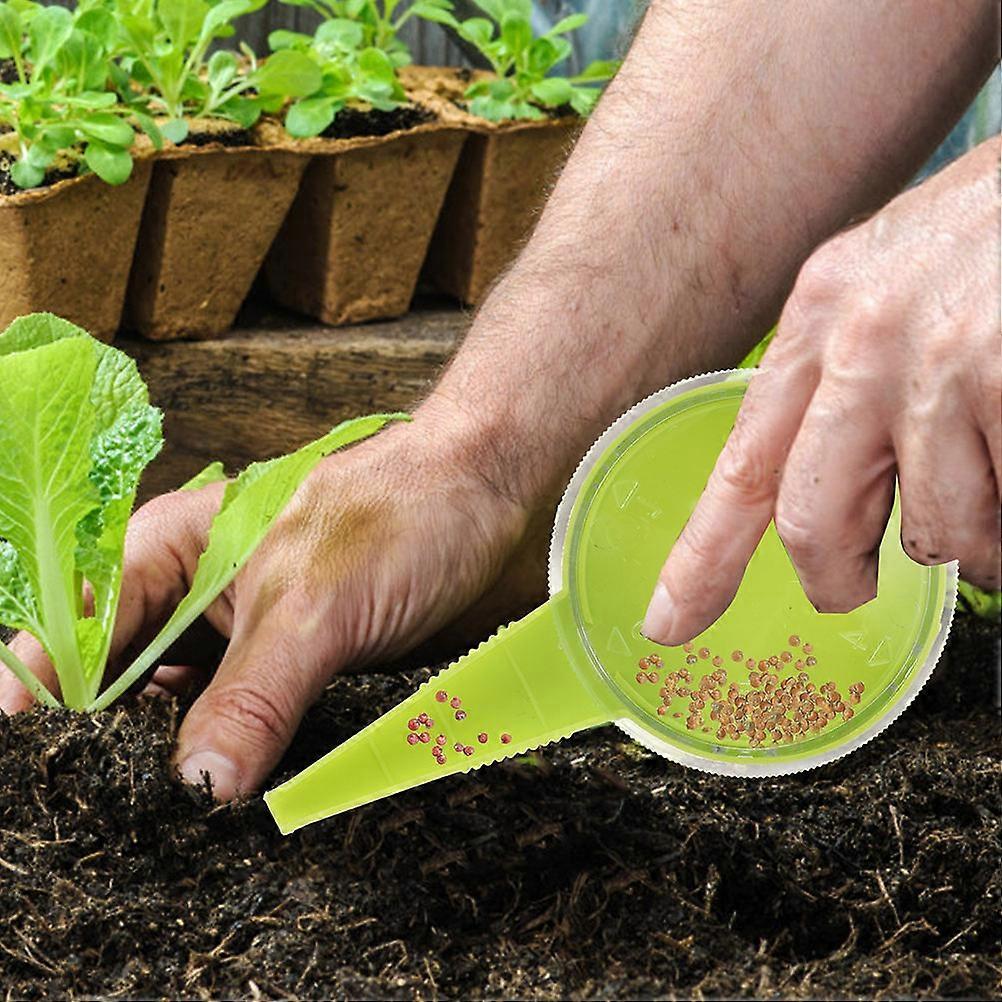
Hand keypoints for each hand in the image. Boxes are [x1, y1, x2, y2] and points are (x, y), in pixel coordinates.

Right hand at [0, 401, 528, 798]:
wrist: (488, 500)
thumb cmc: (400, 514)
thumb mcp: (315, 605)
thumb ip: (252, 695)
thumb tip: (197, 785)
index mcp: (173, 549)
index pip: (75, 626)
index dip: (42, 687)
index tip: (31, 757)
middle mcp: (197, 594)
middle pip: (120, 676)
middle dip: (106, 738)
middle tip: (103, 811)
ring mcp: (246, 634)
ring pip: (183, 707)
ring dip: (176, 757)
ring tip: (163, 819)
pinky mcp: (295, 665)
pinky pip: (245, 721)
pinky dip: (236, 758)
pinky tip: (236, 796)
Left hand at [644, 137, 1001, 645]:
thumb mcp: (897, 276)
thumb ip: (849, 372)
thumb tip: (846, 482)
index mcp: (822, 312)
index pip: (744, 463)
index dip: (702, 558)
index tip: (668, 624)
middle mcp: (864, 343)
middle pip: (809, 519)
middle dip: (832, 577)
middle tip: (849, 592)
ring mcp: (942, 367)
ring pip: (934, 532)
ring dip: (969, 544)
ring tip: (995, 496)